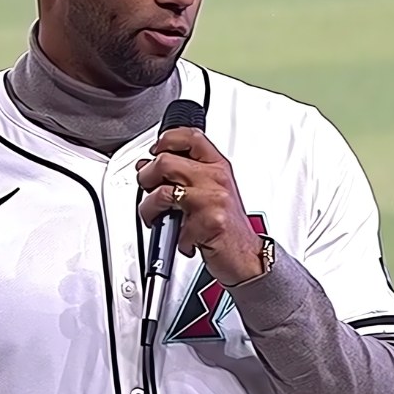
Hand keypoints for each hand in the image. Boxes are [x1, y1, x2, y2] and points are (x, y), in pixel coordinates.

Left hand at [135, 127, 264, 286]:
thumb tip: (147, 166)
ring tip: (156, 218)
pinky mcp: (210, 222)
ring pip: (161, 192)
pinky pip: (172, 226)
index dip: (165, 140)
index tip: (155, 152)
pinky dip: (172, 239)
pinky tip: (183, 239)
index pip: (189, 137)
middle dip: (146, 177)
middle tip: (149, 190)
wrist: (247, 257)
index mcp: (217, 166)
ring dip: (149, 209)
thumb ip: (183, 175)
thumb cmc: (227, 226)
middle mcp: (216, 178)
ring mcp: (213, 199)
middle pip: (165, 161)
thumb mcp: (210, 192)